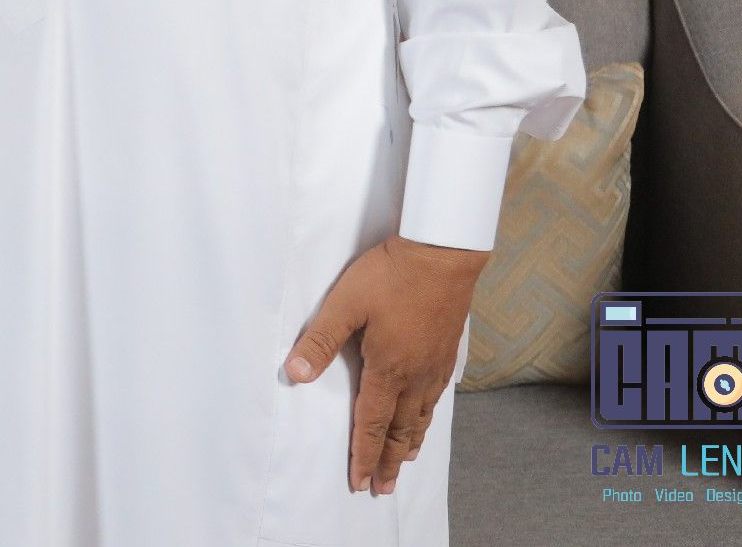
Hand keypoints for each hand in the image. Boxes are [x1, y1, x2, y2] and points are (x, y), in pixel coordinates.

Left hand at [285, 235, 488, 495]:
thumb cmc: (390, 276)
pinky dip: (427, 420)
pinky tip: (425, 418)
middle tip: (382, 488)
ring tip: (402, 464)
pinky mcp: (447, 353)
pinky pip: (436, 399)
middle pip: (400, 431)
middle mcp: (415, 376)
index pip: (371, 423)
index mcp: (387, 369)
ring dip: (409, 444)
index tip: (359, 482)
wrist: (443, 253)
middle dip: (388, 462)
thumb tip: (294, 374)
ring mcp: (435, 366)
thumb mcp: (344, 304)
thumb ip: (320, 341)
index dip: (363, 455)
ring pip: (421, 418)